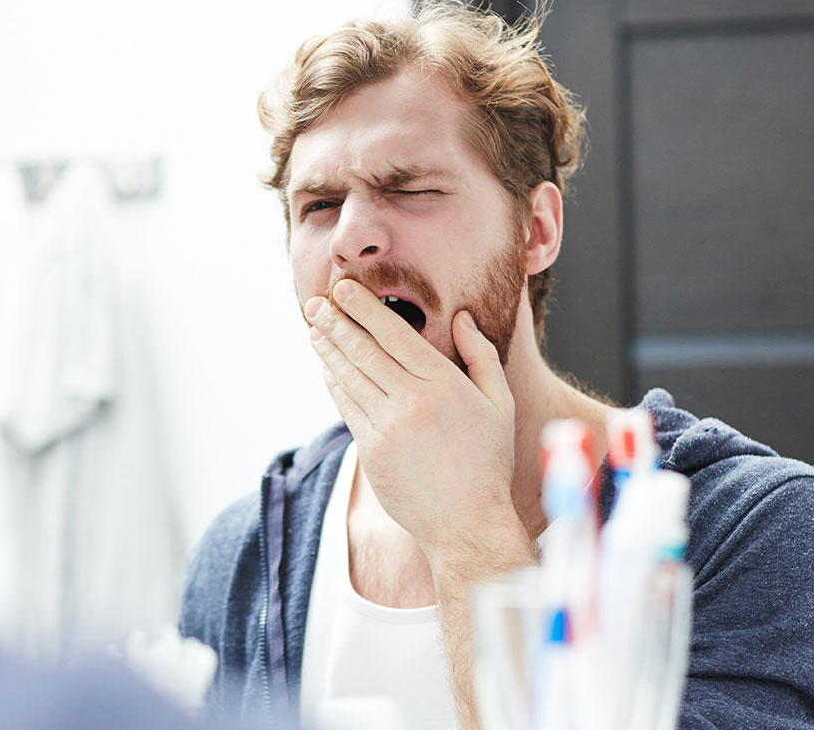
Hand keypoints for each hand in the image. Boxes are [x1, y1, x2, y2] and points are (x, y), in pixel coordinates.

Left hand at [304, 279, 519, 563]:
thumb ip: (481, 355)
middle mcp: (412, 402)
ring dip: (328, 349)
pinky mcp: (370, 451)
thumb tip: (462, 317)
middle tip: (314, 302)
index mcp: (444, 384)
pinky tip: (326, 367)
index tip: (344, 290)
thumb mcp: (499, 403)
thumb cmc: (487, 461)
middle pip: (364, 350)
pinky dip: (333, 383)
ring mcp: (388, 427)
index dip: (364, 309)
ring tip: (314, 328)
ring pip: (349, 377)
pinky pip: (347, 407)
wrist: (466, 523)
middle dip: (335, 322)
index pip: (395, 334)